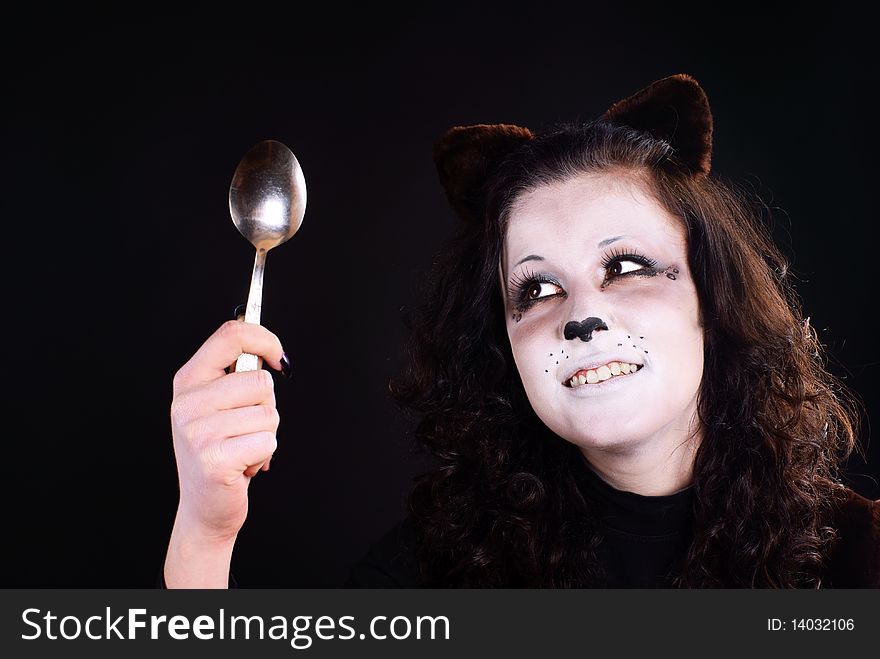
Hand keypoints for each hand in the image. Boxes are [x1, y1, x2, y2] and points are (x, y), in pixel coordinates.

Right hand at [169, 319, 286, 542]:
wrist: (205, 507)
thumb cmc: (221, 451)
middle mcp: (187, 402)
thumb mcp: (219, 406)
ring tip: (241, 448)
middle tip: (244, 429)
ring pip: (268, 414)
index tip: (279, 358)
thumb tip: (269, 350)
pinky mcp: (213, 458)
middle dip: (266, 408)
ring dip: (265, 435)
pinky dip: (264, 455)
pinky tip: (242, 466)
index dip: (265, 340)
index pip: (231, 335)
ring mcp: (197, 430)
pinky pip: (268, 441)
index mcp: (189, 380)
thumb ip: (238, 375)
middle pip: (261, 381)